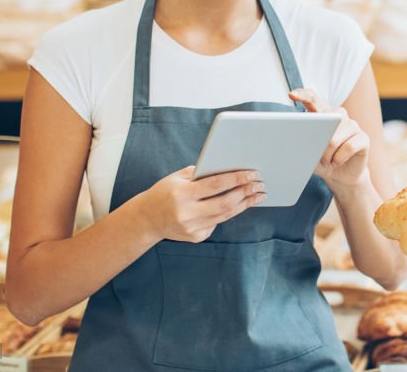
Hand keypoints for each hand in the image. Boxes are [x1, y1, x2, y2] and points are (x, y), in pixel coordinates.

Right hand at [140, 166, 265, 242]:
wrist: (147, 219)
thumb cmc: (165, 192)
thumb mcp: (178, 178)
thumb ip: (201, 173)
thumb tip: (230, 168)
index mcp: (181, 194)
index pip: (215, 185)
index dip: (236, 179)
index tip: (252, 173)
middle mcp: (186, 213)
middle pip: (225, 203)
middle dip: (245, 192)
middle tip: (260, 184)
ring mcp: (191, 228)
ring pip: (225, 215)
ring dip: (244, 203)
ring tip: (258, 194)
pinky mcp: (196, 237)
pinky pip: (217, 222)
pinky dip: (228, 212)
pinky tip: (238, 204)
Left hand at [290, 88, 370, 190]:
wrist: (340, 176)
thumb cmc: (322, 161)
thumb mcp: (308, 153)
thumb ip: (303, 143)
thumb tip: (297, 139)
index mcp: (323, 114)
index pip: (313, 99)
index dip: (303, 95)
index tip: (292, 95)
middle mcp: (339, 115)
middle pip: (326, 119)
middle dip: (318, 142)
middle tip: (317, 155)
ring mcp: (353, 125)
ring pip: (335, 138)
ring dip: (328, 154)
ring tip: (328, 160)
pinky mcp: (363, 138)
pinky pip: (349, 147)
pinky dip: (339, 159)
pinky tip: (337, 162)